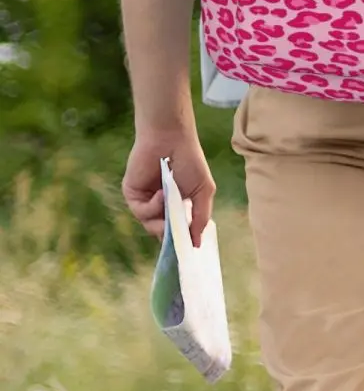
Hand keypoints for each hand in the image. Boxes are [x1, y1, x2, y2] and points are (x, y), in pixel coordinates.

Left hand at [123, 128, 214, 248]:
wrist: (171, 139)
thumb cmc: (190, 161)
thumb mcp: (203, 191)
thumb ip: (201, 218)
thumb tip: (197, 243)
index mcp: (177, 205)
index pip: (177, 230)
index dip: (181, 241)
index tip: (187, 251)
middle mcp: (160, 206)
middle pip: (162, 233)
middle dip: (171, 235)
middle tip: (178, 235)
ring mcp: (146, 201)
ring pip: (151, 225)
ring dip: (162, 219)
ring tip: (172, 203)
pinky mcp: (132, 195)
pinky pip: (141, 212)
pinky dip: (153, 207)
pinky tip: (162, 193)